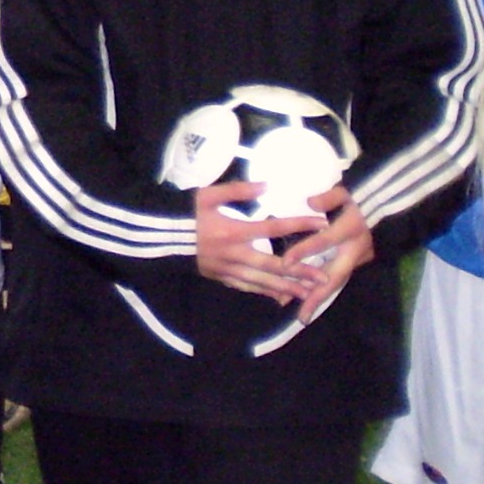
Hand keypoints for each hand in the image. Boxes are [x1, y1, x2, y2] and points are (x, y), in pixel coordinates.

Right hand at [194, 183, 323, 305]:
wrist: (159, 236)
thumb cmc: (185, 213)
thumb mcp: (207, 195)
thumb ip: (237, 191)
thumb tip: (266, 186)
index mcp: (234, 231)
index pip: (273, 228)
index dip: (298, 225)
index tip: (322, 224)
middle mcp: (234, 254)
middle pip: (273, 265)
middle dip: (300, 272)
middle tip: (324, 277)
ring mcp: (227, 269)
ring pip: (262, 281)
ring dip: (286, 288)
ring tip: (308, 294)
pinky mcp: (219, 277)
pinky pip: (245, 287)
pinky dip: (263, 292)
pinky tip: (278, 297)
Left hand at [276, 185, 373, 323]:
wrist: (388, 202)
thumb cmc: (361, 195)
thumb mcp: (346, 191)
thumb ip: (330, 197)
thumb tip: (311, 202)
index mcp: (351, 228)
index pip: (324, 241)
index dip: (304, 252)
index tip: (284, 264)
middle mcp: (356, 248)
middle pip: (335, 276)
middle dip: (317, 296)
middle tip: (301, 317)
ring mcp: (359, 257)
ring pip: (337, 280)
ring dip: (319, 296)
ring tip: (300, 314)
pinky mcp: (357, 260)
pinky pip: (338, 276)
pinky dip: (324, 288)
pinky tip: (308, 297)